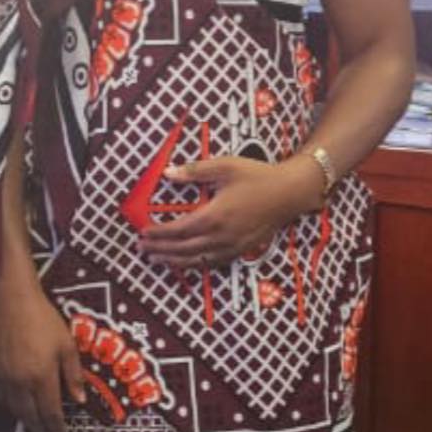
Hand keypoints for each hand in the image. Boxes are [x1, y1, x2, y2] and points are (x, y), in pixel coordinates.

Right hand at [0, 273, 85, 431]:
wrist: (13, 301)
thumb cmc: (44, 319)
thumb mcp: (67, 345)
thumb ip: (73, 375)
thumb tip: (79, 400)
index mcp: (42, 377)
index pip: (50, 411)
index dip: (57, 425)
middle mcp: (20, 383)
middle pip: (30, 415)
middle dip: (41, 428)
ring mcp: (4, 378)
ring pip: (13, 410)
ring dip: (25, 422)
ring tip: (35, 426)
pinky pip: (0, 398)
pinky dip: (9, 409)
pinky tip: (16, 409)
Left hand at [138, 155, 317, 269]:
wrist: (289, 192)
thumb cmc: (258, 176)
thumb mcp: (225, 166)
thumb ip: (195, 171)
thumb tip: (169, 173)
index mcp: (215, 215)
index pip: (178, 230)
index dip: (158, 234)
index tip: (143, 233)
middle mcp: (222, 235)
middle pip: (183, 249)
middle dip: (160, 250)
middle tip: (142, 249)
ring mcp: (232, 246)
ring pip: (196, 260)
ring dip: (174, 261)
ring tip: (156, 259)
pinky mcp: (241, 250)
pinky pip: (212, 263)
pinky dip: (195, 265)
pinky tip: (185, 262)